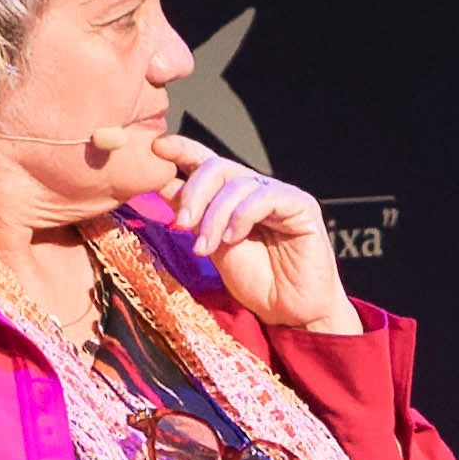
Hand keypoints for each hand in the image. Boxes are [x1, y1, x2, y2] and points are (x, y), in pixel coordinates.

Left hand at [137, 144, 358, 332]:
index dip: (183, 149)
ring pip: (237, 184)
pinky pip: (264, 197)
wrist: (289, 311)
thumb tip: (159, 183)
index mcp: (233, 195)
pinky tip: (233, 239)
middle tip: (181, 224)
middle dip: (194, 193)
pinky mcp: (301, 205)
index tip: (157, 148)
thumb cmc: (255, 281)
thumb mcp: (210, 245)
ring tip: (205, 248)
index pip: (207, 161)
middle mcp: (256, 189)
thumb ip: (191, 215)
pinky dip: (241, 216)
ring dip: (214, 217)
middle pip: (217, 167)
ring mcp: (279, 194)